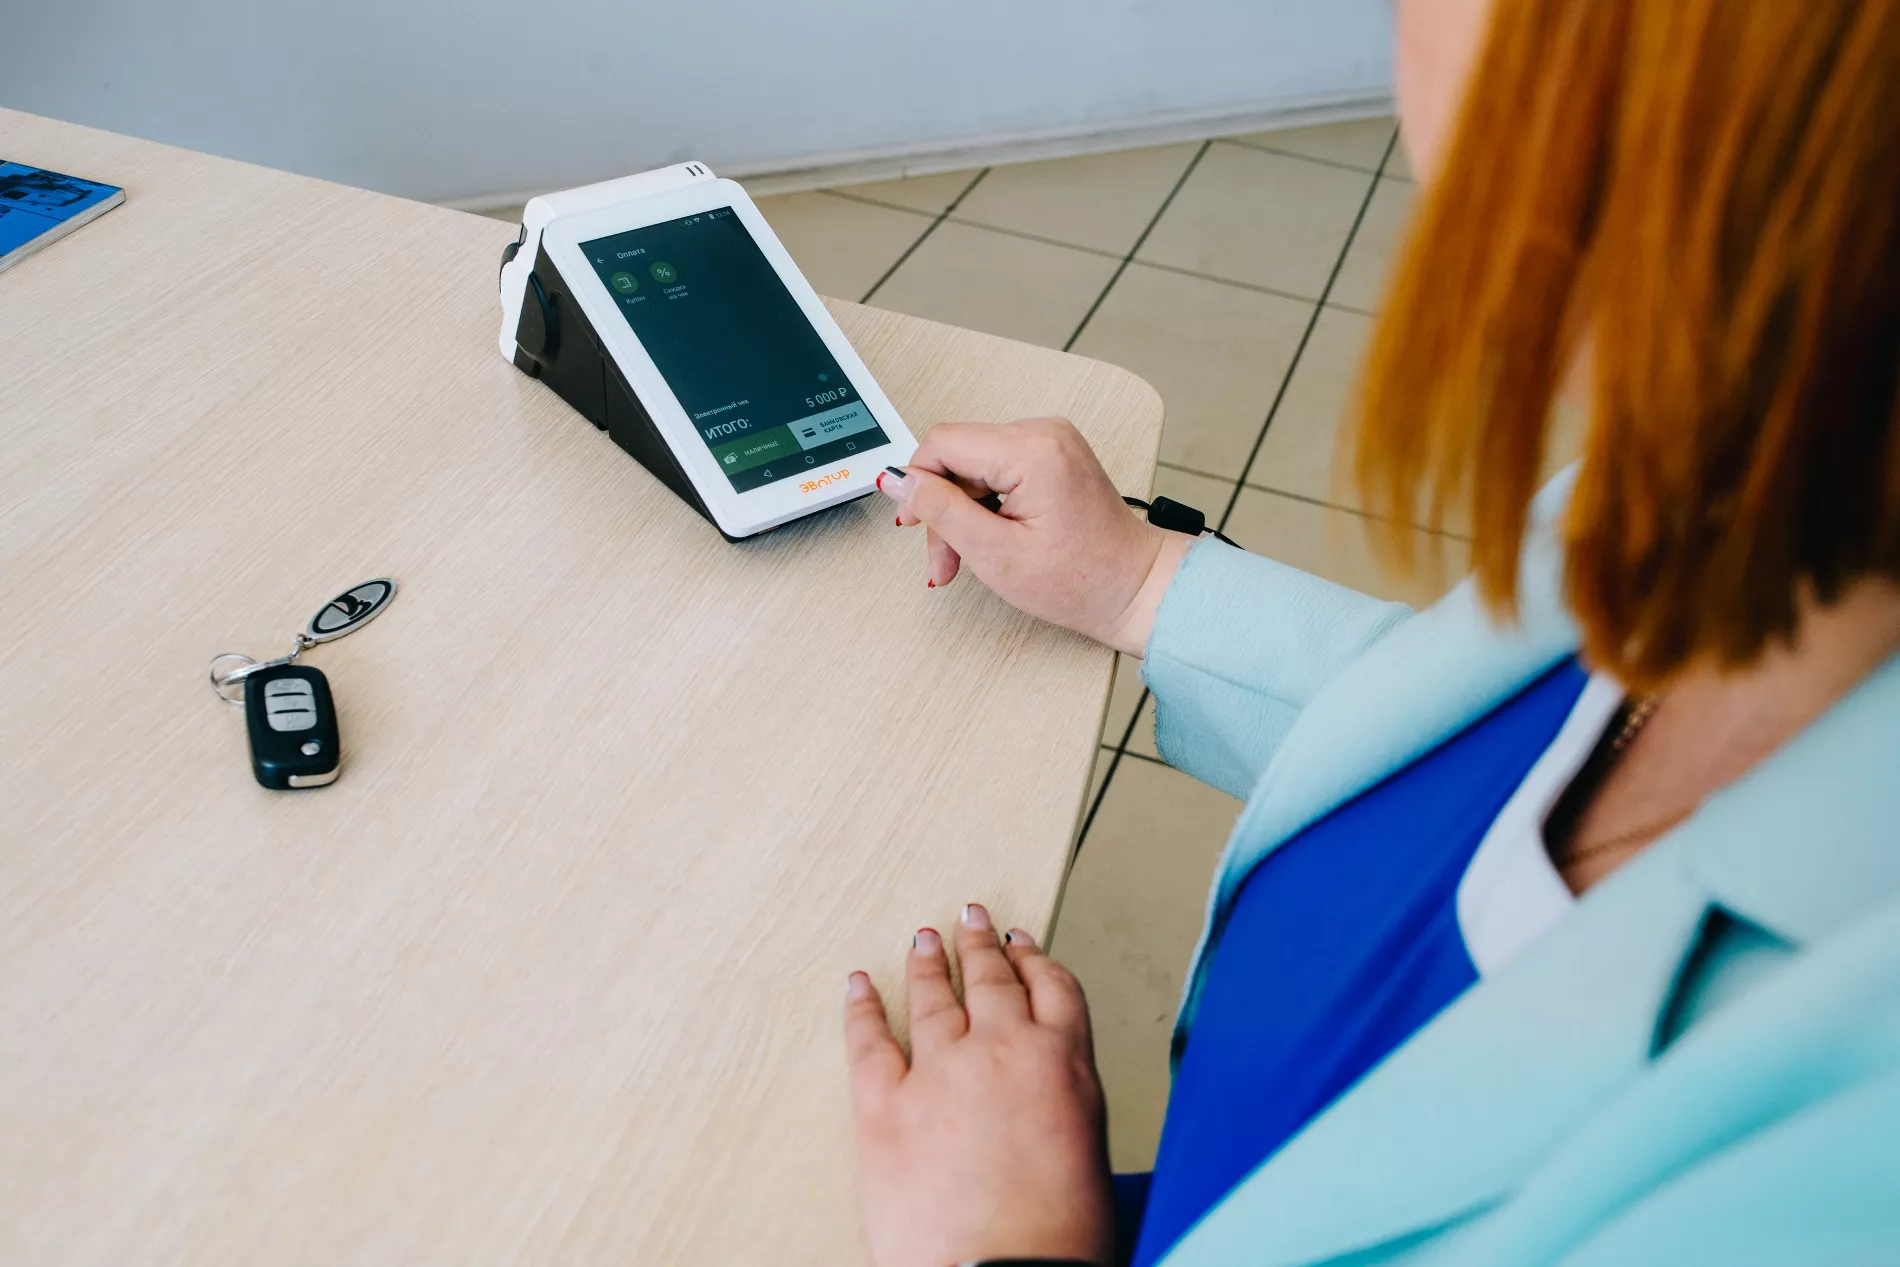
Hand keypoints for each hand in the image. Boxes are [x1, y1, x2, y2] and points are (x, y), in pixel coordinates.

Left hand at [844, 904, 1113, 1266]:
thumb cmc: (1057, 1239)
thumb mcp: (1091, 1154)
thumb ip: (1065, 1109)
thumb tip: (1049, 1105)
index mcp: (1064, 1064)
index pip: (1054, 989)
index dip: (1035, 961)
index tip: (1022, 946)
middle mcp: (1003, 1050)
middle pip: (991, 980)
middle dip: (980, 947)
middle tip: (971, 920)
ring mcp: (940, 1072)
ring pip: (932, 998)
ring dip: (927, 964)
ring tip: (923, 939)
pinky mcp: (885, 1105)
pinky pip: (868, 1040)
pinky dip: (861, 1008)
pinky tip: (858, 986)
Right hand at [876, 418, 1194, 655]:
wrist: (1136, 588)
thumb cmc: (1082, 581)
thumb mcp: (995, 554)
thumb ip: (940, 510)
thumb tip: (897, 480)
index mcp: (1032, 450)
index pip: (942, 442)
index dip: (918, 483)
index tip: (914, 524)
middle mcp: (1043, 433)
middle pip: (957, 457)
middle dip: (943, 510)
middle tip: (946, 561)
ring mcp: (1050, 441)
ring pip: (973, 466)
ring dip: (962, 513)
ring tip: (968, 559)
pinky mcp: (1052, 455)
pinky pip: (997, 470)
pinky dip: (985, 507)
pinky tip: (991, 539)